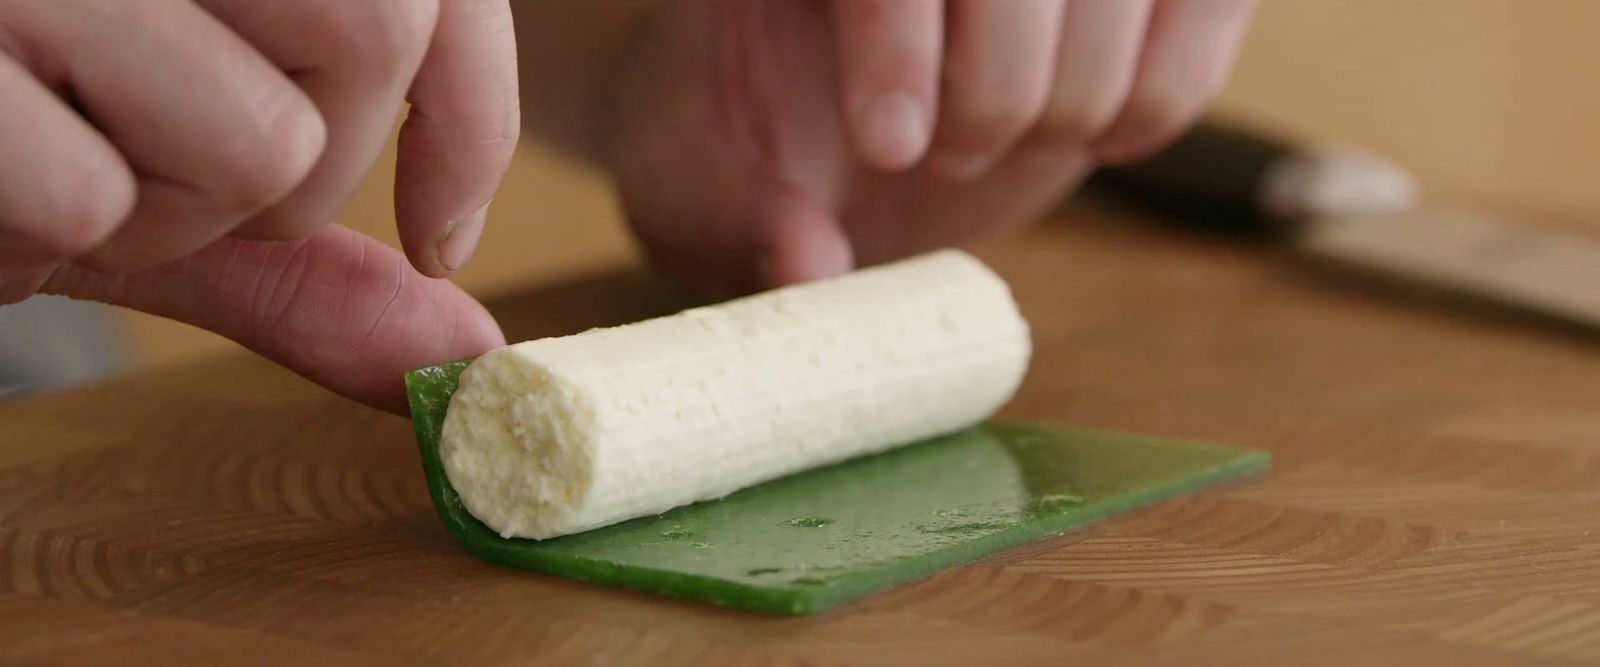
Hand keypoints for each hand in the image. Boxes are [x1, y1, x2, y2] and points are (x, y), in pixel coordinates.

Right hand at [0, 0, 519, 411]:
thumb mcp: (152, 165)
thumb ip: (307, 258)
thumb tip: (464, 350)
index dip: (474, 109)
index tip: (442, 229)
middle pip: (375, 26)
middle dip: (307, 167)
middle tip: (177, 182)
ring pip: (264, 134)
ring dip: (172, 212)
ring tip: (51, 163)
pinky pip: (96, 196)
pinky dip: (43, 237)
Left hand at [603, 0, 1255, 293]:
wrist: (825, 127)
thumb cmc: (747, 151)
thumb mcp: (706, 193)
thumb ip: (742, 225)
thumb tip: (808, 266)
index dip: (897, 46)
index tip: (891, 149)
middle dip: (997, 87)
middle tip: (942, 161)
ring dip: (1076, 97)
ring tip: (1001, 147)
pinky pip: (1210, 2)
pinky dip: (1170, 91)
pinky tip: (1106, 139)